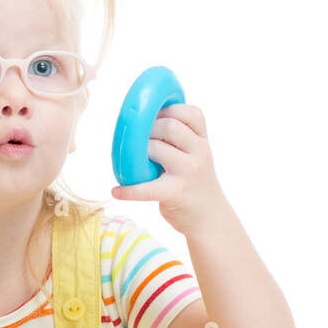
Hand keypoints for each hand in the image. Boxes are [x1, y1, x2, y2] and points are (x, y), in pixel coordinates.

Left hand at [111, 104, 227, 235]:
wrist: (209, 218)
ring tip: (129, 162)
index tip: (154, 119)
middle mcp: (199, 152)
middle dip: (148, 129)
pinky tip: (117, 191)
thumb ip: (181, 137)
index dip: (168, 110)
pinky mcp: (176, 192)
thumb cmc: (194, 182)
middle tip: (138, 142)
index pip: (190, 112)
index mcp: (202, 140)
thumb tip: (144, 119)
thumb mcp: (196, 155)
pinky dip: (128, 190)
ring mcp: (189, 172)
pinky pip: (146, 188)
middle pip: (169, 126)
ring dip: (137, 153)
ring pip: (157, 149)